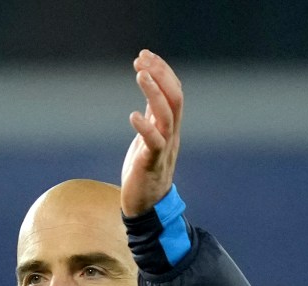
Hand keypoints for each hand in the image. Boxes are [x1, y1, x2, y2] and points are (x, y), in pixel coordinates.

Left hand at [120, 50, 182, 216]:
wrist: (146, 207)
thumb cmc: (144, 174)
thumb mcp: (148, 140)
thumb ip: (153, 119)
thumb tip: (151, 94)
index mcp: (170, 129)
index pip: (174, 93)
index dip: (162, 72)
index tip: (144, 56)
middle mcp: (171, 136)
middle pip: (174, 99)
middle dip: (160, 76)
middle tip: (142, 59)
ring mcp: (163, 150)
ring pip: (166, 117)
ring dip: (154, 93)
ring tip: (140, 75)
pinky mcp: (150, 165)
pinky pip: (153, 143)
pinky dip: (145, 128)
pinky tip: (133, 116)